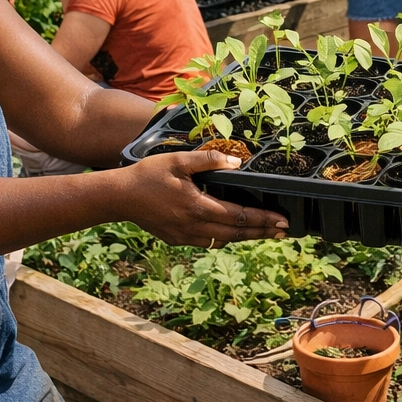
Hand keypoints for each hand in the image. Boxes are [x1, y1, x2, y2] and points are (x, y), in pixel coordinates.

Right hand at [126, 149, 287, 245]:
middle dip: (262, 232)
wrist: (118, 197)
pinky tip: (233, 233)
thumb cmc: (147, 175)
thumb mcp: (179, 161)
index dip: (263, 220)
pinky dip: (225, 238)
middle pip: (236, 234)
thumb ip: (209, 160)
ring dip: (245, 238)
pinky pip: (208, 242)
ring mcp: (185, 236)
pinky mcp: (176, 239)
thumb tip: (237, 162)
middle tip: (284, 232)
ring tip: (264, 233)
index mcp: (198, 207)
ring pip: (223, 241)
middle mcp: (194, 227)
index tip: (282, 221)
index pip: (239, 217)